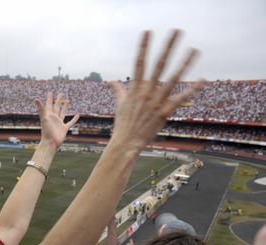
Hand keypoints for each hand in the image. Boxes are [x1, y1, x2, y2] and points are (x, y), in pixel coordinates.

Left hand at [34, 92, 79, 149]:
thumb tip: (36, 99)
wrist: (50, 143)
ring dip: (65, 107)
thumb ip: (41, 108)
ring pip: (63, 113)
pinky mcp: (64, 128)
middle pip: (57, 107)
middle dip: (58, 100)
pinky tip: (77, 115)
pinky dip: (74, 119)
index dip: (49, 98)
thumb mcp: (44, 118)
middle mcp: (54, 118)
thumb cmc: (46, 131)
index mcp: (48, 115)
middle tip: (61, 94)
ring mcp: (59, 123)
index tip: (50, 92)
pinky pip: (70, 123)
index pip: (49, 104)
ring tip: (68, 101)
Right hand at [109, 30, 203, 151]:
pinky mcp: (165, 112)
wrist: (126, 143)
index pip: (139, 62)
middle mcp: (147, 92)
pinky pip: (181, 98)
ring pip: (173, 78)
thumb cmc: (123, 124)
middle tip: (177, 31)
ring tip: (194, 49)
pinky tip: (203, 80)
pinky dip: (192, 89)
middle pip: (159, 64)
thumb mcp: (120, 105)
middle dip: (168, 46)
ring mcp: (156, 101)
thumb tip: (111, 82)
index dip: (144, 47)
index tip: (148, 32)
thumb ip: (118, 90)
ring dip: (185, 62)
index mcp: (135, 88)